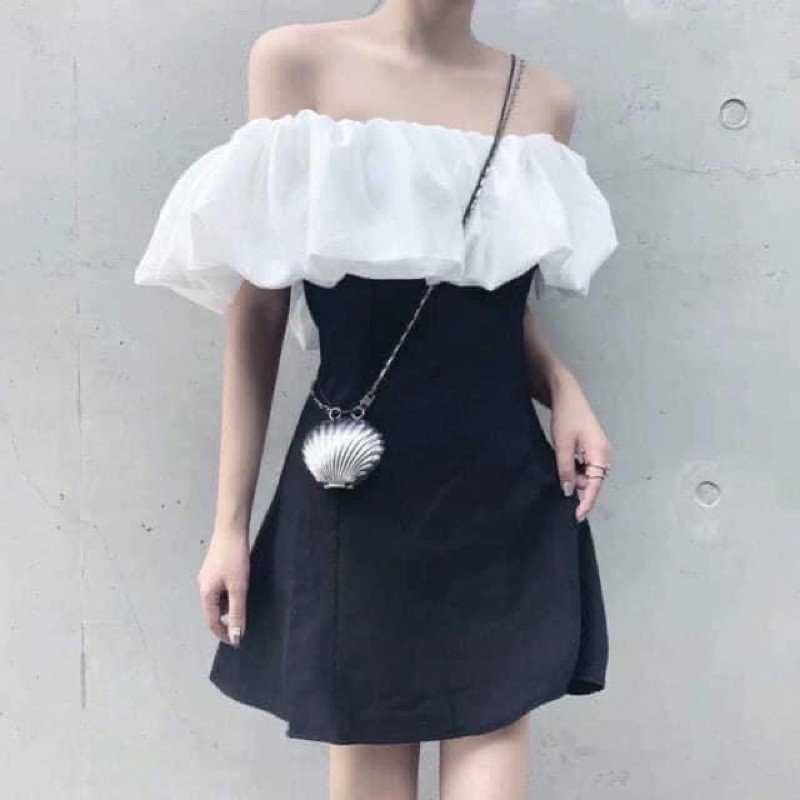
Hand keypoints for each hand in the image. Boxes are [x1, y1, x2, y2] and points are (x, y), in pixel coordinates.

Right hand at [197, 530, 250, 646]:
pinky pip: (219, 588)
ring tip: (244, 600)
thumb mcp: (239, 588)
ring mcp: (206, 576)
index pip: (211, 622)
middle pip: (212, 611)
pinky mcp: (213, 568)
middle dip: (226, 619)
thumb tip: (235, 636)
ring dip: (228, 605)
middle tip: (243, 622)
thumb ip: (237, 613)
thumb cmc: (234, 559)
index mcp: (206, 594)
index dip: (223, 634)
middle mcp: (202, 587)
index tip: (236, 642)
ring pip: (217, 599)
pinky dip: (228, 593)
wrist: (231, 530)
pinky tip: (239, 585)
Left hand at [549, 372, 611, 522]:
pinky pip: (585, 467)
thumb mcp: (561, 445)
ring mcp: (598, 451)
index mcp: (600, 454)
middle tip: (558, 485)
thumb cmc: (566, 417)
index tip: (577, 516)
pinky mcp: (591, 448)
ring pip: (587, 475)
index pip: (594, 485)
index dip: (586, 502)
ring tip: (558, 470)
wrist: (567, 394)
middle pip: (592, 482)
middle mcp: (603, 454)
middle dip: (577, 488)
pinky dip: (574, 470)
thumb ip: (565, 469)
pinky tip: (562, 466)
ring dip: (574, 478)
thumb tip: (567, 491)